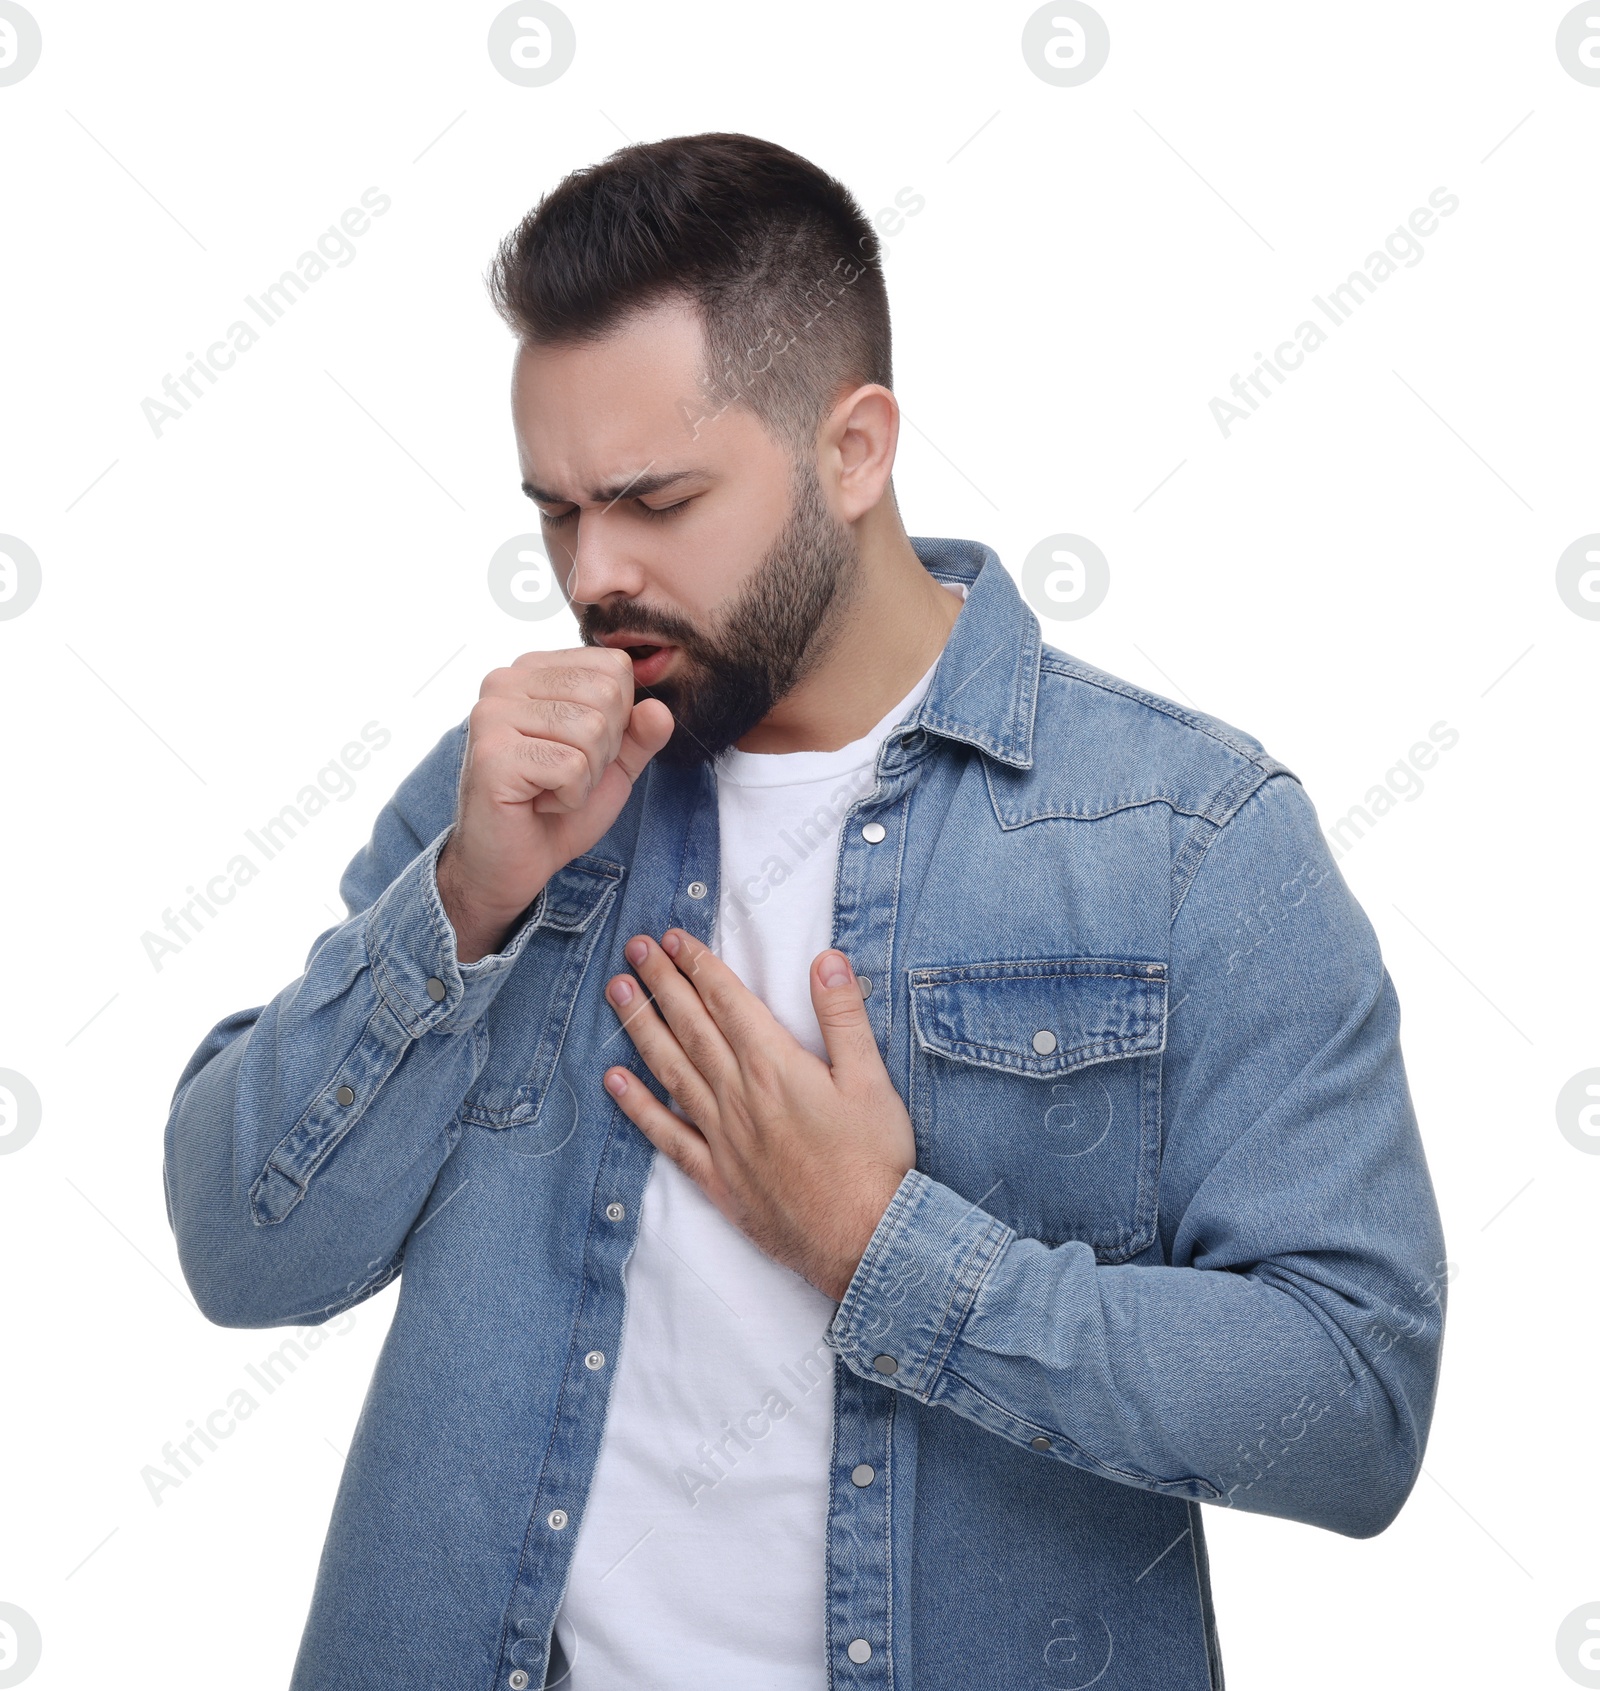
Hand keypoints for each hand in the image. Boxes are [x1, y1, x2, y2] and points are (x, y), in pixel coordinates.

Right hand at [437, 648, 674, 961]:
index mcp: (534, 670)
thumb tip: (658, 709)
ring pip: (592, 729)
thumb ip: (641, 732)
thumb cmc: (555, 809)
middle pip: (607, 694)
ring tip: (551, 789)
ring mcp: (492, 714)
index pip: (615, 666)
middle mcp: (506, 680)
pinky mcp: (492, 754)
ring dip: (586, 776)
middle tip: (565, 775)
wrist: (510, 864)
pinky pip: (571, 766)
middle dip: (604, 749)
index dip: (619, 719)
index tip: (580, 751)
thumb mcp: (613, 765)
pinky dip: (569, 797)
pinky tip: (538, 803)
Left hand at [599, 928, 915, 1301]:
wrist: (862, 1240)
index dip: (699, 966)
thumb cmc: (873, 1161)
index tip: (674, 939)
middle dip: (662, 983)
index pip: (728, 1003)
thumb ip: (844, 1017)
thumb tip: (827, 960)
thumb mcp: (872, 1080)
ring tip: (617, 993)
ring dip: (642, 1028)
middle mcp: (739, 1096)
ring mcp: (722, 1136)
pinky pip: (667, 1135)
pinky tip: (614, 1082)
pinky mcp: (716, 1176)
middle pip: (692, 1027)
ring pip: (671, 1070)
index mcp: (776, 1066)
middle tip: (634, 949)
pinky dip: (638, 1107)